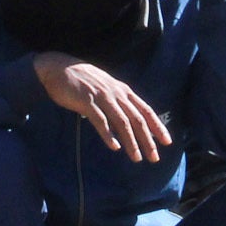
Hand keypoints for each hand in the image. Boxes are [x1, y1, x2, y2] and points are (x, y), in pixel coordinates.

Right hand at [33, 54, 172, 160]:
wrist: (58, 68)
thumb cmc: (81, 79)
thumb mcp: (105, 87)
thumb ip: (116, 101)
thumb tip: (125, 121)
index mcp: (122, 90)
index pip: (145, 110)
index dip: (157, 126)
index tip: (167, 141)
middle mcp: (116, 93)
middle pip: (137, 119)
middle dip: (148, 140)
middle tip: (154, 157)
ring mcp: (102, 97)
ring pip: (122, 122)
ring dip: (131, 141)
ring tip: (137, 157)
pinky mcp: (86, 102)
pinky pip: (100, 120)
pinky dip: (108, 134)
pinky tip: (114, 147)